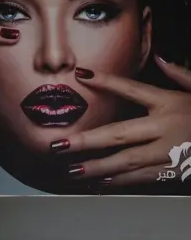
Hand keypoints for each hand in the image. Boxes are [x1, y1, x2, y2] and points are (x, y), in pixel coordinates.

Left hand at [52, 55, 190, 186]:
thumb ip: (179, 74)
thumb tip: (159, 58)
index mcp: (170, 103)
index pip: (132, 89)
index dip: (107, 81)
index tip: (82, 75)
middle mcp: (165, 127)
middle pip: (119, 133)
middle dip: (87, 140)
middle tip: (60, 145)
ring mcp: (168, 152)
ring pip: (126, 161)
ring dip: (96, 166)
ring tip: (72, 170)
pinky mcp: (173, 171)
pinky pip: (141, 178)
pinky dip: (118, 180)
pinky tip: (98, 181)